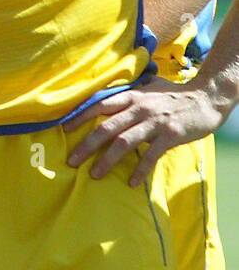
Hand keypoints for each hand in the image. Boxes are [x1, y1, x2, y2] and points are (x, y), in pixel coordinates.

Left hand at [65, 78, 228, 186]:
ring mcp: (154, 121)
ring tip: (94, 174)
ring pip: (124, 142)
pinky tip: (131, 182)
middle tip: (71, 160)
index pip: (98, 104)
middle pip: (106, 127)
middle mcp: (138, 108)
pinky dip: (140, 170)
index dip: (79, 116)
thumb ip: (128, 92)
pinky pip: (151, 155)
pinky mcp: (170, 135)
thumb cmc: (173, 94)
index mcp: (130, 96)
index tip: (63, 129)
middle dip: (86, 145)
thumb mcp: (147, 88)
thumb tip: (105, 94)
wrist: (206, 98)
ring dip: (107, 160)